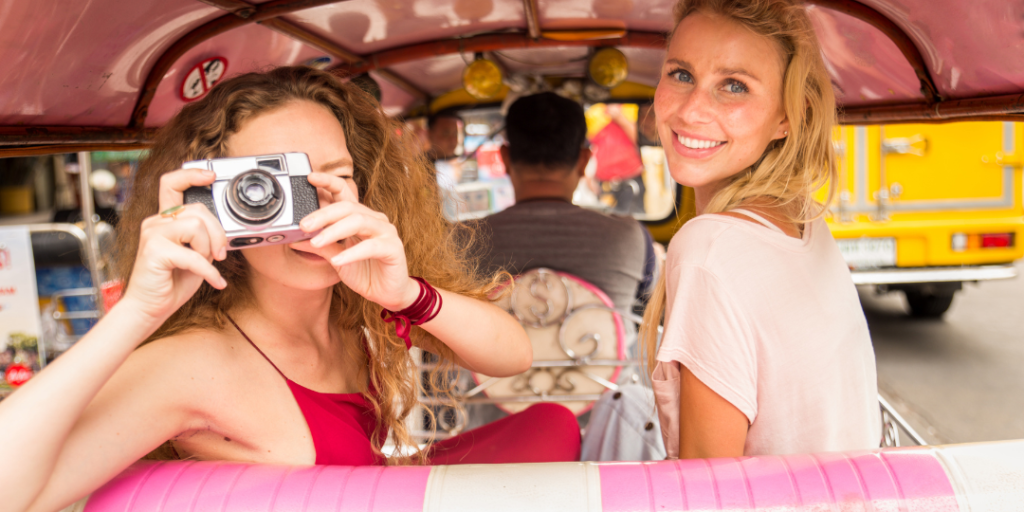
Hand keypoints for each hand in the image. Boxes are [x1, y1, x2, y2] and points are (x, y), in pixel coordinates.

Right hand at [119, 169, 228, 321]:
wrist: (150, 308)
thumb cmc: (172, 281)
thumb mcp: (195, 254)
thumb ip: (203, 237)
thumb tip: (221, 230)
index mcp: (165, 219)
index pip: (172, 184)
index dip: (191, 175)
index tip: (210, 175)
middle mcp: (156, 222)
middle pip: (198, 210)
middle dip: (217, 233)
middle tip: (220, 254)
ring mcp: (152, 234)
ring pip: (196, 226)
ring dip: (208, 249)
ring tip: (207, 265)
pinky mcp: (154, 250)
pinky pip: (193, 255)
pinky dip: (209, 272)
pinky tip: (216, 282)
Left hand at [294, 173, 418, 310]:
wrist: (388, 294)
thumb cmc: (365, 273)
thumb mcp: (336, 259)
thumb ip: (319, 247)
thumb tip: (293, 239)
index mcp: (359, 217)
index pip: (344, 193)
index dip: (329, 182)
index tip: (310, 177)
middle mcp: (374, 220)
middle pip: (347, 207)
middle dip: (323, 214)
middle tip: (303, 225)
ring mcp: (386, 232)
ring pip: (358, 221)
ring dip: (334, 231)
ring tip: (317, 242)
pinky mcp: (393, 248)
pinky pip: (370, 246)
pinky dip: (352, 253)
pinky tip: (338, 260)